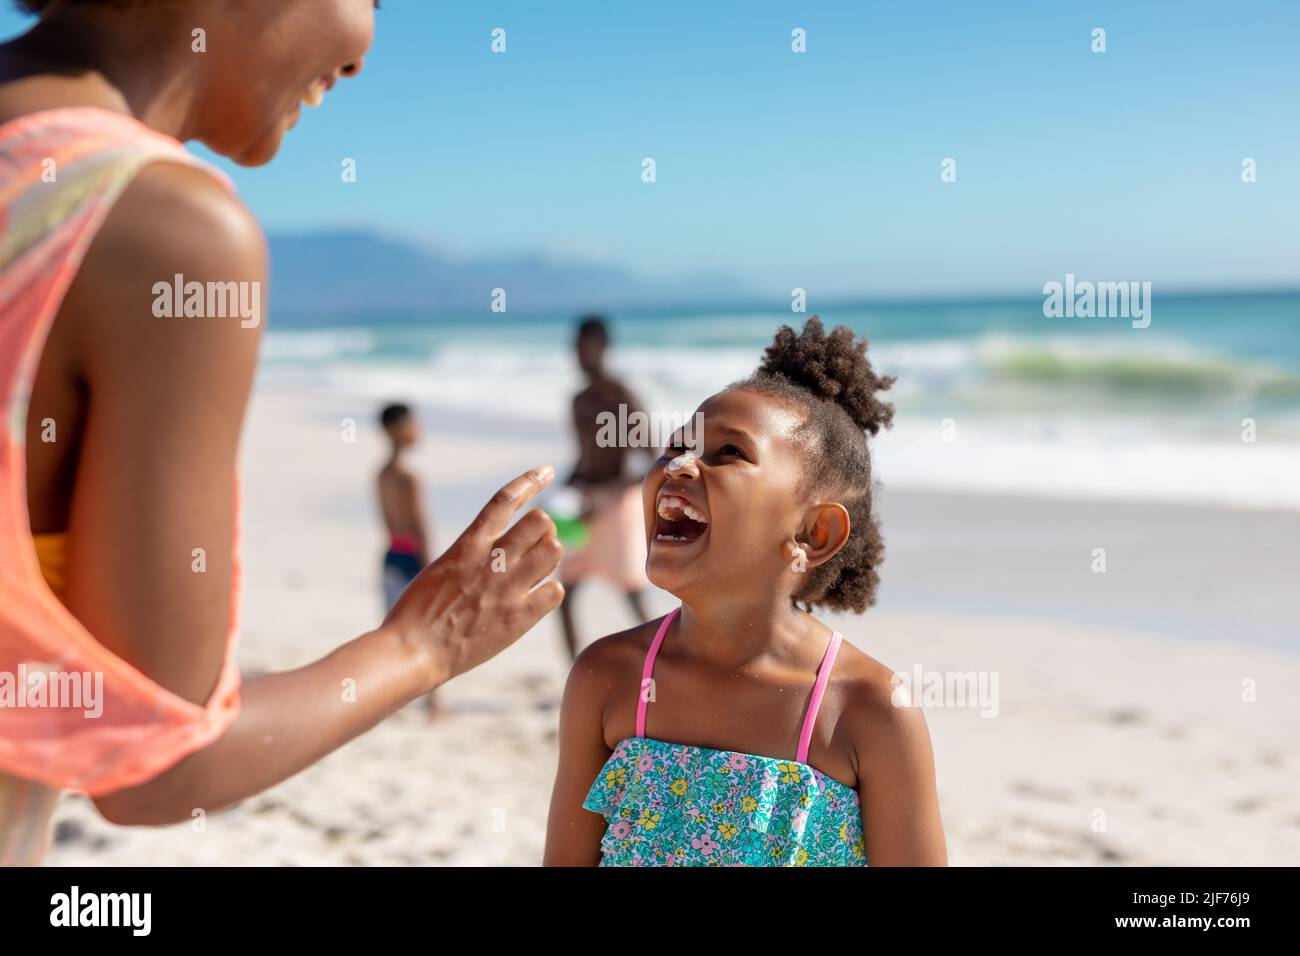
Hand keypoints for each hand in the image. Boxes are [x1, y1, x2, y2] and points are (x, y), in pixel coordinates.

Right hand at [383, 465, 565, 689]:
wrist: (413, 651)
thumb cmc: (421, 612)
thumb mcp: (443, 567)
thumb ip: (474, 553)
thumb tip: (504, 543)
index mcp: (468, 545)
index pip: (505, 500)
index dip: (529, 481)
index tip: (547, 470)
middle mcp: (491, 561)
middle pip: (540, 522)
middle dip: (543, 529)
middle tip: (535, 544)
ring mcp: (507, 589)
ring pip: (553, 552)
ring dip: (549, 556)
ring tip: (536, 570)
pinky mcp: (519, 618)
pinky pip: (555, 590)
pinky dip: (550, 591)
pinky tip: (536, 598)